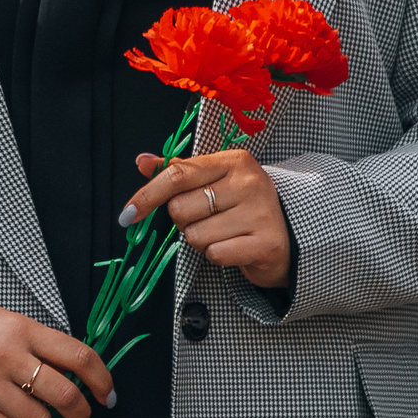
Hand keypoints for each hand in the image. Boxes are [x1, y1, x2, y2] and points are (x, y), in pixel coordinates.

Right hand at [0, 300, 112, 417]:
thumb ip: (40, 343)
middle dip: (81, 412)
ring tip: (32, 407)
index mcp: (21, 330)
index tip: (106, 393)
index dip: (101, 379)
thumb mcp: (7, 320)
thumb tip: (78, 372)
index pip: (77, 356)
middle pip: (64, 395)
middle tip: (81, 414)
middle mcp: (7, 357)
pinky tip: (10, 413)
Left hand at [128, 148, 292, 288]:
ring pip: (195, 235)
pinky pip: (215, 254)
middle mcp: (248, 183)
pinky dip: (218, 255)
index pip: (177, 175)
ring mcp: (260, 212)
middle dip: (185, 221)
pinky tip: (234, 246)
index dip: (147, 196)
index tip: (127, 215)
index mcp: (233, 161)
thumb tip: (143, 162)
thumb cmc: (243, 206)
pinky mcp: (266, 243)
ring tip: (224, 233)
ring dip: (202, 240)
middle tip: (208, 219)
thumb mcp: (214, 180)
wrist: (290, 234)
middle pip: (180, 209)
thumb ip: (178, 171)